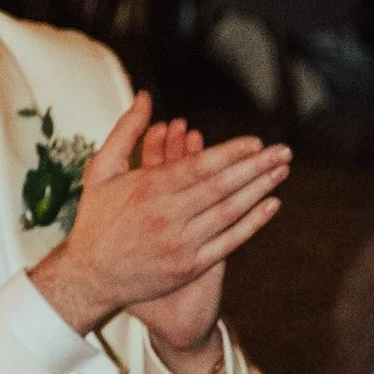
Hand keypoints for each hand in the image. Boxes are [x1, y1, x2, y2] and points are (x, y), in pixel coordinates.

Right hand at [29, 91, 289, 354]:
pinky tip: (271, 205)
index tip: (255, 142)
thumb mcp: (101, 170)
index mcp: (147, 189)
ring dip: (260, 190)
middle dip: (256, 167)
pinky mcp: (189, 266)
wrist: (89, 277)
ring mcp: (181, 244)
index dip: (231, 153)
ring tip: (282, 171)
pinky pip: (229, 242)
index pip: (199, 167)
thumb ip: (126, 131)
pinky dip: (253, 223)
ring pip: (230, 212)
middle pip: (222, 187)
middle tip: (284, 151)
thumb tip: (145, 96)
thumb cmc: (95, 219)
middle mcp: (167, 216)